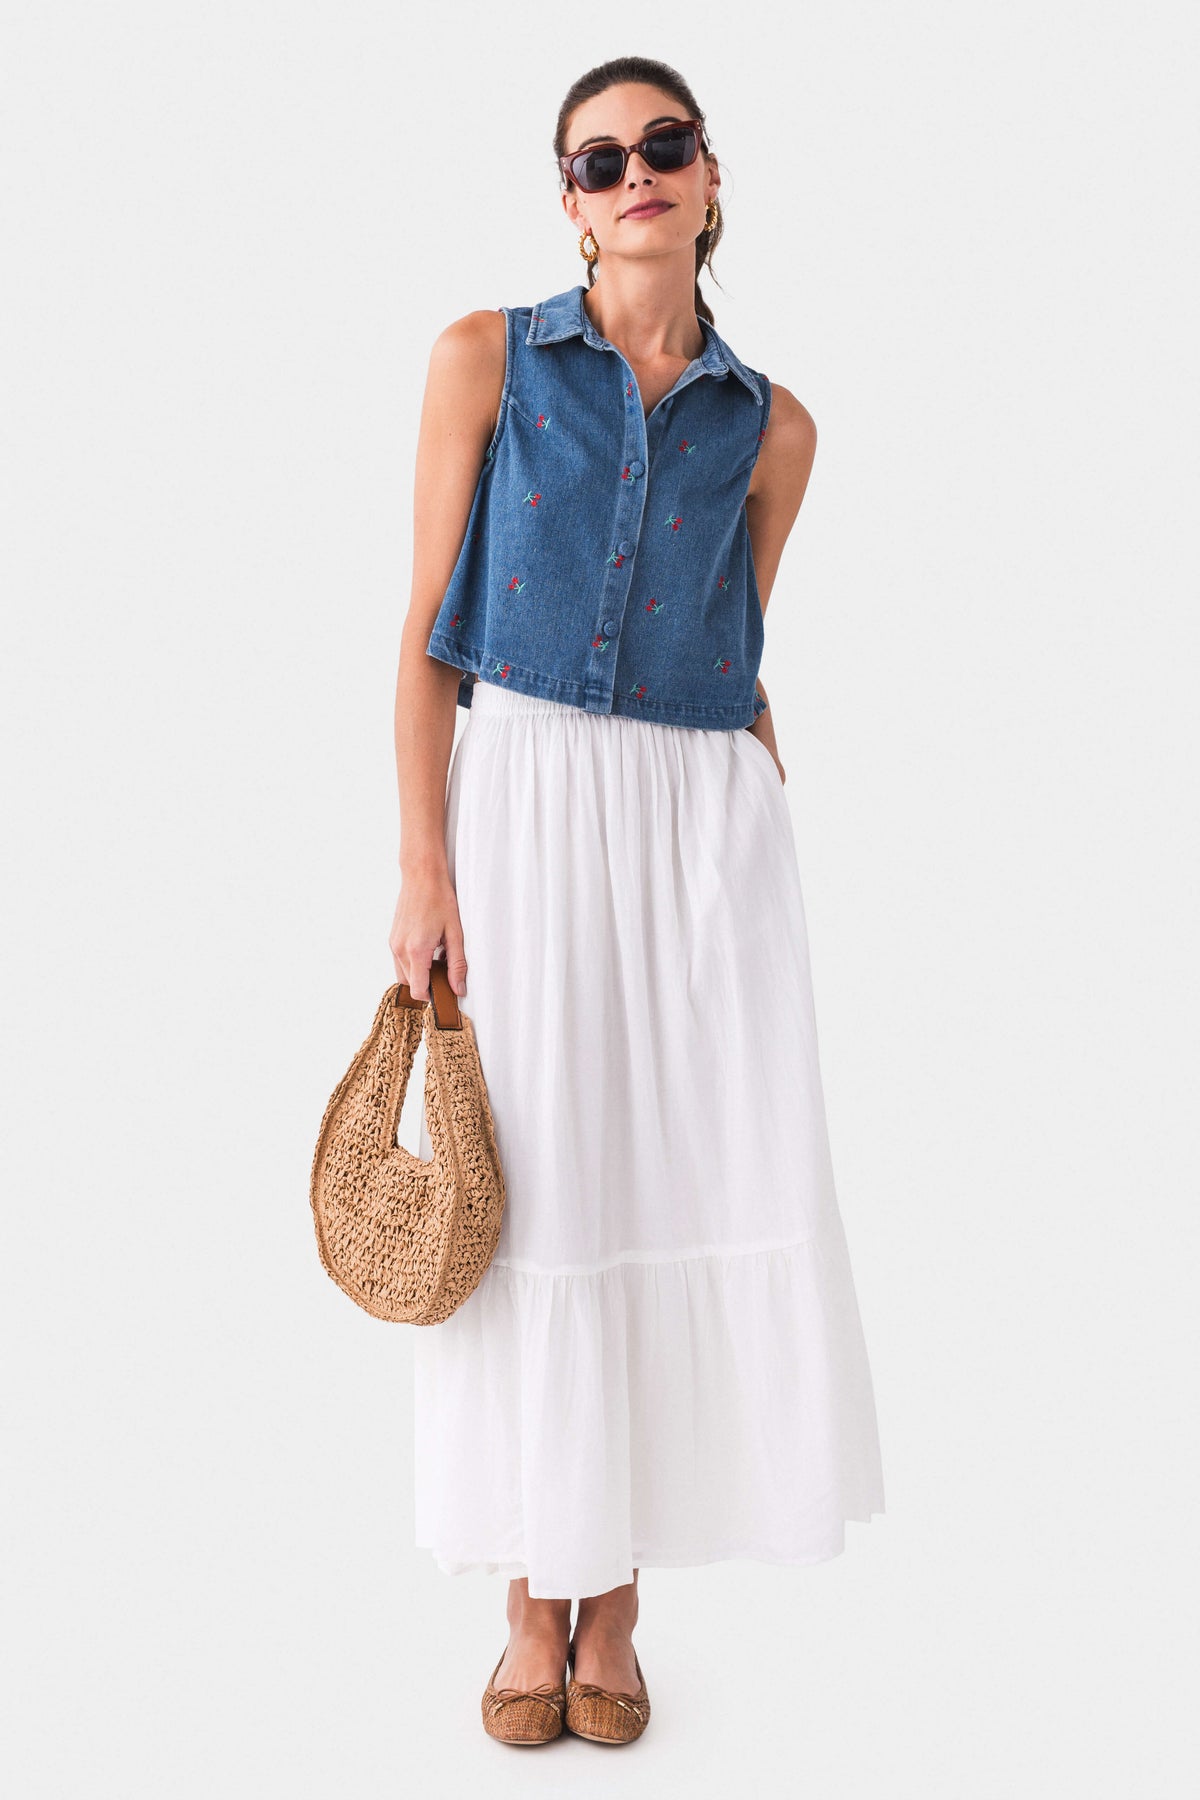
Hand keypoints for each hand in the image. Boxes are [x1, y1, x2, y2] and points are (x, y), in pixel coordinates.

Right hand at [389, 872, 467, 998]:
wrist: (421, 877)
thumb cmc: (440, 900)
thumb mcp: (455, 934)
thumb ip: (457, 965)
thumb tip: (458, 989)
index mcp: (416, 950)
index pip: (418, 991)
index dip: (433, 996)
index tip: (446, 991)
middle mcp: (400, 950)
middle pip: (410, 985)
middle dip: (427, 985)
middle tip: (445, 972)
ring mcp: (393, 944)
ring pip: (403, 975)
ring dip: (419, 974)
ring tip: (437, 958)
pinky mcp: (392, 939)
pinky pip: (400, 962)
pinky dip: (412, 963)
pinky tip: (428, 949)